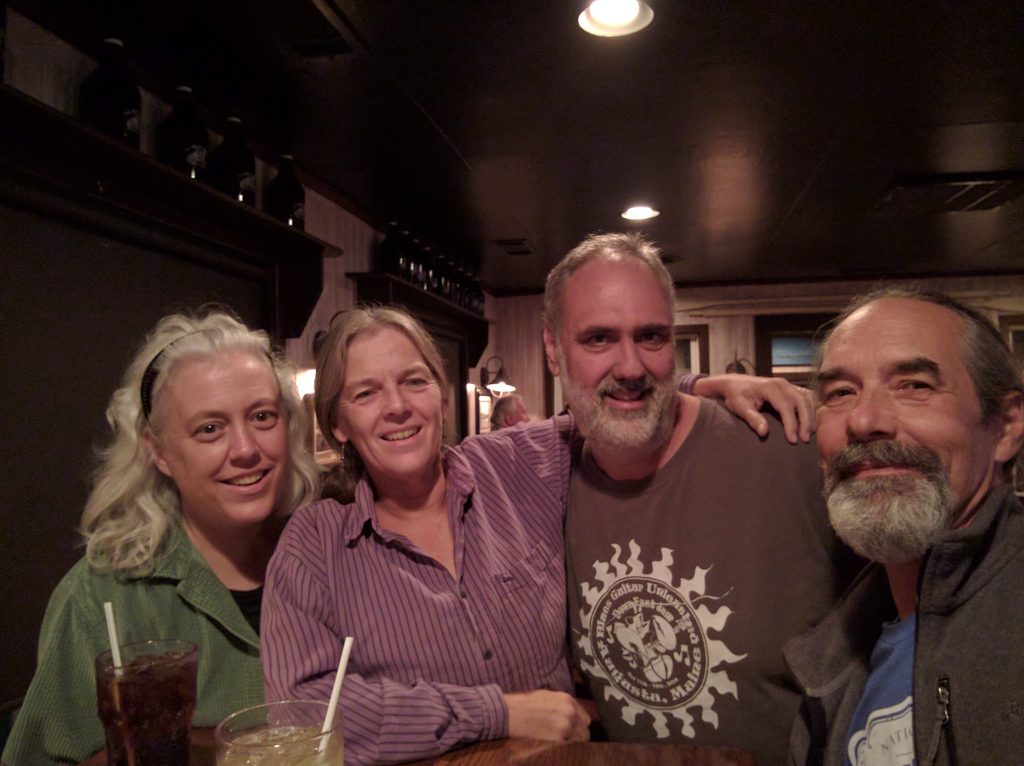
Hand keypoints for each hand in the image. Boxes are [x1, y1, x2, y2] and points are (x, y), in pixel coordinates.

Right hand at [505, 690, 590, 741]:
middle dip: (579, 735)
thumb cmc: (526, 703)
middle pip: (585, 730)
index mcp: (568, 700)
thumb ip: (562, 704)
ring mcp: (566, 727)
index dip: (579, 724)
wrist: (512, 712)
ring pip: (580, 740)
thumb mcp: (548, 696)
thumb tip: (569, 713)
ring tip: (563, 743)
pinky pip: (570, 746)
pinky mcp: (559, 739)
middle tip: (569, 739)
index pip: (585, 718)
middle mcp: (571, 713)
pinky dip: (567, 748)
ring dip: (574, 742)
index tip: (574, 729)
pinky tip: (558, 746)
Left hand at [693, 374, 814, 443]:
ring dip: (810, 416)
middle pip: (800, 402)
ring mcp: (787, 384)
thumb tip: (764, 432)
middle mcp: (782, 383)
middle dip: (805, 421)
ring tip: (809, 434)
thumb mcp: (739, 407)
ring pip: (806, 399)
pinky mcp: (790, 387)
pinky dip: (810, 408)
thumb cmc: (736, 396)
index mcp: (770, 387)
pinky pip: (806, 396)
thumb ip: (752, 419)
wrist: (734, 383)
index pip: (785, 406)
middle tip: (804, 440)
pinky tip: (810, 421)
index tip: (793, 440)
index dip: (791, 424)